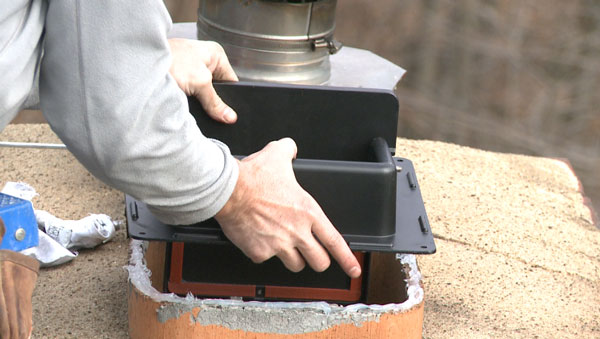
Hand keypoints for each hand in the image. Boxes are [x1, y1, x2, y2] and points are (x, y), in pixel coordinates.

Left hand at [168, 38, 237, 122]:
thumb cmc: (169, 62)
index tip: (231, 116)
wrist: (136, 65)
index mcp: (215, 55)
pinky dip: (187, 104)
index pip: (231, 81)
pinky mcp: (175, 80)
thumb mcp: (200, 83)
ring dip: (199, 105)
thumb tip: (230, 117)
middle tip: (215, 117)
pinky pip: (188, 96)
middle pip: (216, 90)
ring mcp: (188, 71)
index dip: (232, 99)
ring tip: (199, 114)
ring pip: (201, 94)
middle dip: (214, 103)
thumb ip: (215, 102)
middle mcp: (203, 61)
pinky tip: (186, 110)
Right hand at [215, 138, 361, 277]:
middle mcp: (297, 232)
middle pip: (319, 261)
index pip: (334, 241)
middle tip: (313, 255)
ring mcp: (279, 245)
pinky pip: (266, 259)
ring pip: (295, 265)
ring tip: (286, 246)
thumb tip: (290, 148)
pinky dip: (264, 252)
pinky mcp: (260, 253)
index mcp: (308, 212)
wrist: (228, 190)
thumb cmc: (252, 176)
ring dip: (293, 258)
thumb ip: (289, 150)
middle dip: (318, 260)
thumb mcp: (277, 153)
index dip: (347, 258)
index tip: (353, 269)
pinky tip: (260, 239)